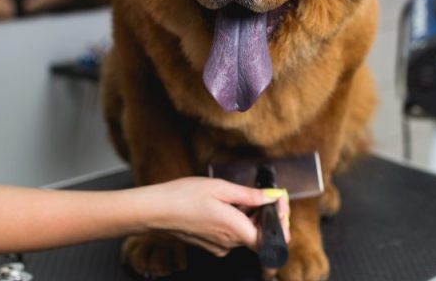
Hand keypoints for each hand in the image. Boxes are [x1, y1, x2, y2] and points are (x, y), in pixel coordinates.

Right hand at [139, 177, 290, 256]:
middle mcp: (228, 243)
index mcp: (234, 230)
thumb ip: (250, 195)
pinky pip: (231, 234)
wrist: (155, 210)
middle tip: (262, 194)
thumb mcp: (221, 188)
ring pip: (244, 232)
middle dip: (265, 214)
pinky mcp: (210, 244)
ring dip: (249, 216)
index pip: (270, 238)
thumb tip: (272, 197)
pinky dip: (234, 220)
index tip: (278, 203)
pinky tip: (223, 205)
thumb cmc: (183, 197)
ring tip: (237, 197)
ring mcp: (218, 246)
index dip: (279, 223)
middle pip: (258, 233)